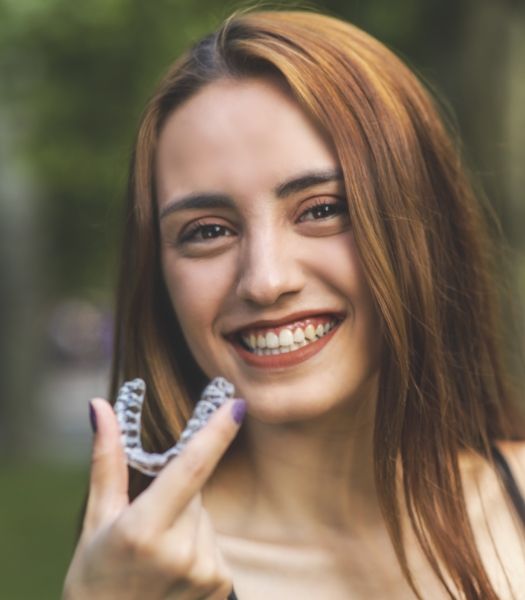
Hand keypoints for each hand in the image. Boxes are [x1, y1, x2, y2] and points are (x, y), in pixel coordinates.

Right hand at [62, 395, 244, 599]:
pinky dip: (197, 546)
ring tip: (157, 555)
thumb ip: (107, 459)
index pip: (191, 468)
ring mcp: (204, 573)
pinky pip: (214, 543)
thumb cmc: (94, 577)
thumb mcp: (96, 519)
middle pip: (195, 491)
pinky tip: (173, 570)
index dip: (216, 432)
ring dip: (187, 522)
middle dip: (178, 492)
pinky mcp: (220, 586)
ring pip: (205, 517)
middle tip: (148, 522)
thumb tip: (100, 406)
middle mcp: (179, 552)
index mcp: (143, 530)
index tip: (235, 404)